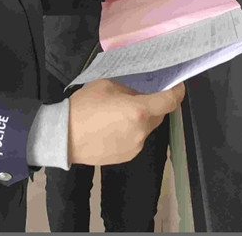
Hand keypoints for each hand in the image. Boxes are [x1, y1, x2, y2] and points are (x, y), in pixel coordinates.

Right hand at [67, 79, 185, 165]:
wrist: (64, 136)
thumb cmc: (84, 106)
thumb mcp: (106, 85)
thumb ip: (129, 87)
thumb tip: (141, 90)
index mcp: (138, 110)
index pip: (170, 101)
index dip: (177, 91)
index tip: (176, 85)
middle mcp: (142, 131)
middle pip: (159, 114)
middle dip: (154, 104)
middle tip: (139, 96)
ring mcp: (136, 146)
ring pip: (147, 128)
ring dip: (141, 119)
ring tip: (120, 113)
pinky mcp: (127, 156)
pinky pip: (137, 139)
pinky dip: (132, 131)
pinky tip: (113, 127)